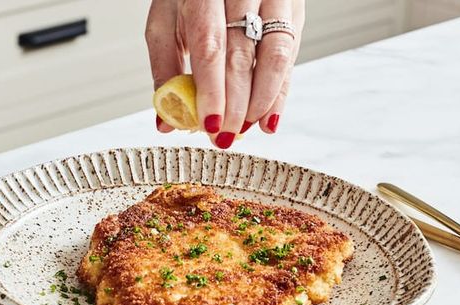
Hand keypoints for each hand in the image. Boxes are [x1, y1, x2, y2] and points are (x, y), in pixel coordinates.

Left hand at [145, 0, 304, 148]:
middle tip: (226, 137)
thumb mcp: (165, 22)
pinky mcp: (293, 8)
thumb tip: (166, 123)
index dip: (213, 91)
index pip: (210, 45)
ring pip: (275, 54)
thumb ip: (165, 70)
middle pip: (242, 54)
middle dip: (235, 104)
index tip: (211, 126)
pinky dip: (281, 92)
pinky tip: (269, 118)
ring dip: (262, 100)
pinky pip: (290, 54)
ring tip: (246, 128)